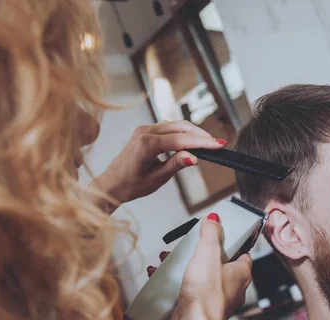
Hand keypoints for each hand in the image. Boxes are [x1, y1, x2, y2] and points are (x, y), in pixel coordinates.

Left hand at [94, 120, 226, 204]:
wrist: (111, 184)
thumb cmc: (130, 184)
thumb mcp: (157, 178)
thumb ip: (176, 165)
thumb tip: (194, 157)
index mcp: (147, 144)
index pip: (181, 140)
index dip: (202, 142)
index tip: (217, 144)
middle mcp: (145, 132)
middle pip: (180, 127)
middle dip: (201, 135)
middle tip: (217, 143)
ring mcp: (144, 130)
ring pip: (176, 125)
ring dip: (193, 133)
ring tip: (208, 143)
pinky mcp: (146, 132)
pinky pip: (169, 128)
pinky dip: (183, 133)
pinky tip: (192, 141)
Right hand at [165, 214, 252, 319]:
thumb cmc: (206, 293)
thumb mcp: (208, 253)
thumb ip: (211, 234)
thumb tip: (214, 219)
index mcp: (241, 274)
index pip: (243, 254)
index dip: (232, 243)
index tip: (218, 234)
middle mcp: (230, 289)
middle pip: (216, 264)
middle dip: (199, 253)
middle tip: (187, 246)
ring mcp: (213, 300)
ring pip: (199, 277)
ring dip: (182, 266)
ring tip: (167, 257)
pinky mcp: (196, 309)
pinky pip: (185, 291)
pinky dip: (172, 282)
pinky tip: (158, 274)